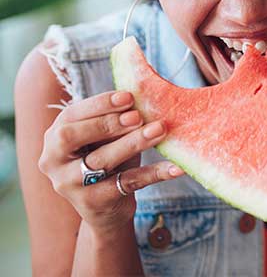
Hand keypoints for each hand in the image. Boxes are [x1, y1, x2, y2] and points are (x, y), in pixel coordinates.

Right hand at [37, 90, 183, 230]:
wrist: (106, 208)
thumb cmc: (108, 159)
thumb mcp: (106, 138)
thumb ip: (115, 119)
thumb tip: (143, 95)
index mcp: (55, 137)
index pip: (70, 116)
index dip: (99, 104)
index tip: (128, 97)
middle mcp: (54, 161)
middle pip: (72, 137)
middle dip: (107, 123)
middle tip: (138, 116)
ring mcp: (71, 185)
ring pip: (101, 161)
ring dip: (132, 143)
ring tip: (159, 129)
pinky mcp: (94, 202)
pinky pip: (128, 183)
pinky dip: (154, 173)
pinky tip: (176, 167)